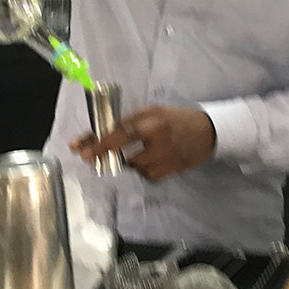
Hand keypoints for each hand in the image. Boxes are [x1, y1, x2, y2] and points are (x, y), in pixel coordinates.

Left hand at [69, 105, 215, 181]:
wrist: (207, 132)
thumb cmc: (174, 118)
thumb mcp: (151, 112)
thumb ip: (128, 123)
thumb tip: (98, 136)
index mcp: (153, 121)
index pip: (122, 133)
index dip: (100, 143)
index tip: (81, 149)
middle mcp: (159, 141)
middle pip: (126, 156)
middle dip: (106, 156)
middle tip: (91, 157)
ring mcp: (166, 159)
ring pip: (135, 168)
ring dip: (129, 162)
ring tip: (141, 151)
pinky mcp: (170, 173)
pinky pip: (147, 176)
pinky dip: (144, 169)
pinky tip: (153, 159)